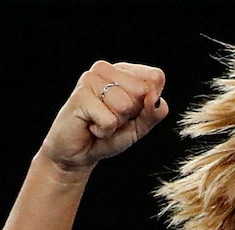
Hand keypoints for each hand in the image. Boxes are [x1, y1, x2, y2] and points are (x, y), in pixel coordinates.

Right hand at [39, 60, 168, 173]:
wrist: (79, 153)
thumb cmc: (109, 135)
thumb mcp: (140, 126)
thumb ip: (154, 112)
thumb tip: (155, 98)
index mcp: (124, 72)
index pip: (155, 77)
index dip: (148, 102)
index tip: (130, 111)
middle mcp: (106, 70)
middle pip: (142, 90)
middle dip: (131, 113)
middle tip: (112, 118)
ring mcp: (90, 79)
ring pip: (125, 105)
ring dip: (116, 123)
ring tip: (101, 122)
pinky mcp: (80, 96)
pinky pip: (109, 120)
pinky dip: (104, 131)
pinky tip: (91, 126)